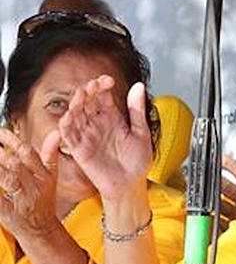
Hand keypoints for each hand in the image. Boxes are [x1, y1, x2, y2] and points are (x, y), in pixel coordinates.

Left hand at [0, 128, 61, 238]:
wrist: (42, 231)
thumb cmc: (43, 203)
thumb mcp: (51, 178)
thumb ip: (50, 155)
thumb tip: (55, 134)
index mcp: (43, 175)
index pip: (28, 152)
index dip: (12, 140)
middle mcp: (35, 186)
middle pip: (16, 164)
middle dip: (0, 152)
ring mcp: (23, 200)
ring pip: (8, 179)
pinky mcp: (9, 213)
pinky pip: (0, 200)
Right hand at [58, 78, 154, 200]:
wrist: (131, 184)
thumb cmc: (136, 161)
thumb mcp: (141, 132)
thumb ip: (137, 110)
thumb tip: (139, 86)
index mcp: (112, 118)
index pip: (102, 96)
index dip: (102, 85)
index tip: (108, 80)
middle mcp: (97, 124)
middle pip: (86, 102)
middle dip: (88, 91)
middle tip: (93, 84)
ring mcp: (87, 136)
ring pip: (75, 115)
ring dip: (76, 104)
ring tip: (81, 94)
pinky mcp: (79, 150)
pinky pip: (69, 136)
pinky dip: (66, 125)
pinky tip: (69, 116)